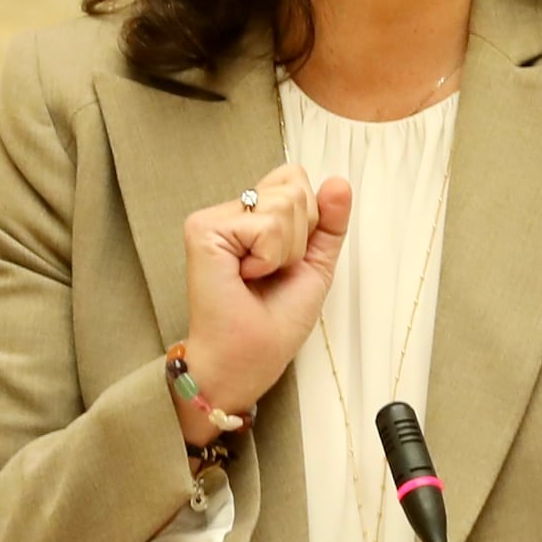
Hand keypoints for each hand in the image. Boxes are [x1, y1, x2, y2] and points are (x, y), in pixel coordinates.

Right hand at [180, 165, 355, 424]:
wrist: (246, 361)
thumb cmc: (273, 323)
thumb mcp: (315, 265)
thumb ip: (329, 222)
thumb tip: (338, 182)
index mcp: (251, 216)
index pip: (295, 180)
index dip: (308, 222)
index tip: (285, 262)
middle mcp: (228, 211)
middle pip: (294, 187)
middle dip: (299, 238)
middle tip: (270, 273)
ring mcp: (211, 218)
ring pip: (284, 204)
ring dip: (285, 251)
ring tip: (258, 277)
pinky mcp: (203, 231)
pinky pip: (265, 225)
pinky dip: (269, 258)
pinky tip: (245, 277)